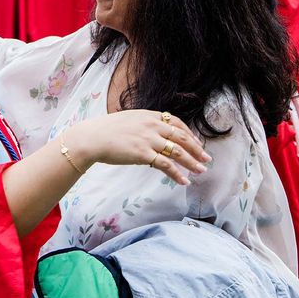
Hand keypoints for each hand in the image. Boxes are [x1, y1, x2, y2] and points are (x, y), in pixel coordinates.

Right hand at [68, 110, 209, 185]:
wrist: (91, 138)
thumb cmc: (105, 131)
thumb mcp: (127, 120)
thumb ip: (142, 124)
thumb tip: (151, 133)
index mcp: (149, 115)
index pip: (176, 123)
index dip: (189, 134)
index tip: (196, 143)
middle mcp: (152, 125)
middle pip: (182, 137)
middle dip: (196, 149)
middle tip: (206, 159)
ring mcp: (149, 139)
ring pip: (178, 151)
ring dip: (192, 162)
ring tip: (201, 171)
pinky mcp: (144, 153)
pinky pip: (166, 165)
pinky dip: (177, 174)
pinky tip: (184, 181)